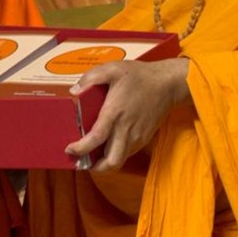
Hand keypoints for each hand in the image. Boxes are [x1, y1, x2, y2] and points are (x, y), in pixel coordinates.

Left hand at [65, 58, 189, 171]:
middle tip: (82, 162)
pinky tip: (108, 146)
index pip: (96, 139)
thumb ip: (90, 78)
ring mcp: (137, 136)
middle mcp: (126, 130)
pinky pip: (128, 153)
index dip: (81, 149)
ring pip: (120, 160)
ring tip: (92, 157)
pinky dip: (116, 155)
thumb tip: (73, 91)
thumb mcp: (112, 69)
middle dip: (94, 167)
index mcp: (115, 113)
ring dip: (105, 163)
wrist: (167, 84)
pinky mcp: (144, 138)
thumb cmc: (139, 76)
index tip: (70, 150)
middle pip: (111, 162)